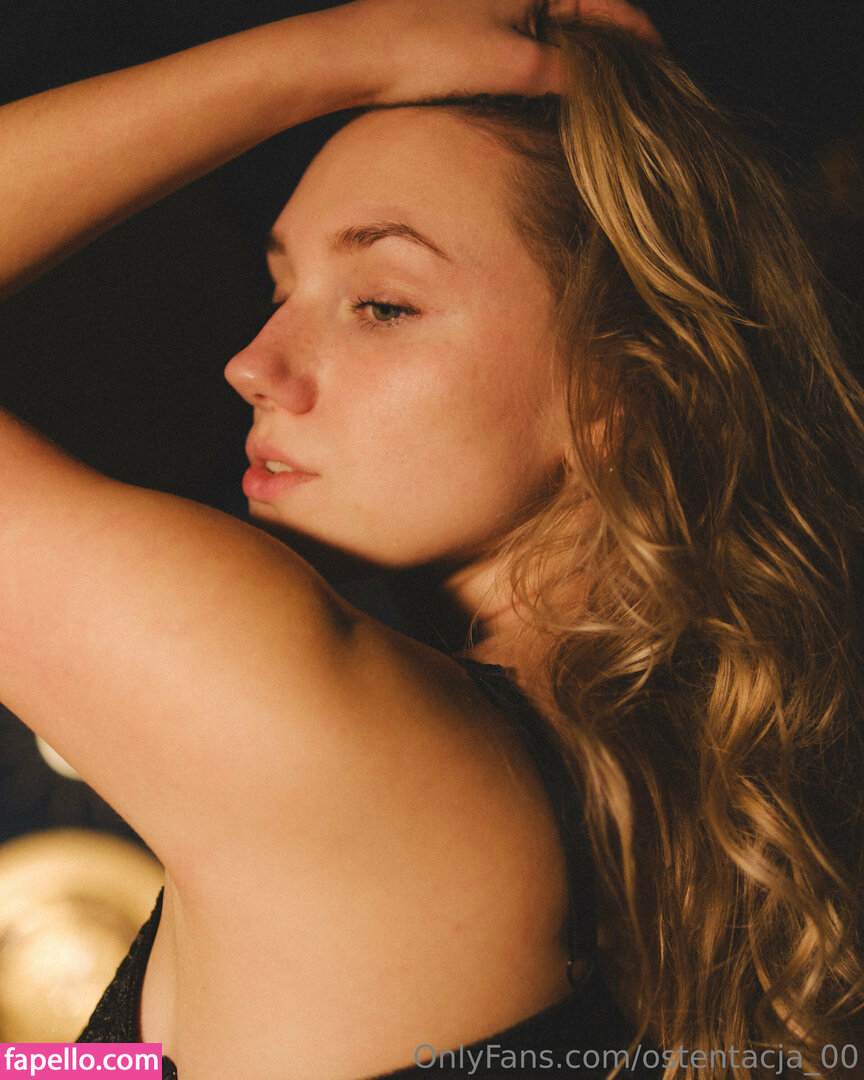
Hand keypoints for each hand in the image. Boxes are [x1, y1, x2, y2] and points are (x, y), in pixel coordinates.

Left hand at [332, 0, 660, 108]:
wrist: (358, 55)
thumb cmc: (428, 49)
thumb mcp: (514, 64)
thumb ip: (569, 71)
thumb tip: (605, 87)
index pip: (608, 4)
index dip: (639, 40)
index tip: (664, 70)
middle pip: (585, 16)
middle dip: (612, 54)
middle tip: (640, 97)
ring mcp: (496, 1)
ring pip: (557, 31)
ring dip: (579, 64)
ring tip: (605, 102)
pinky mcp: (474, 21)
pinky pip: (529, 39)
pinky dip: (547, 63)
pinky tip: (555, 92)